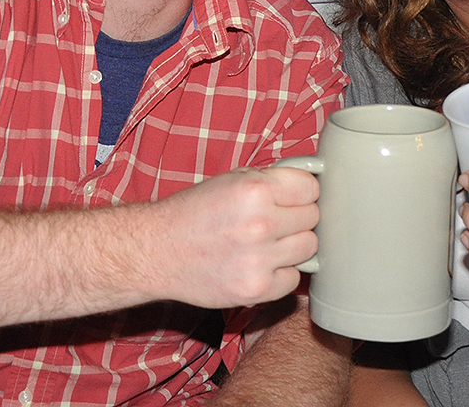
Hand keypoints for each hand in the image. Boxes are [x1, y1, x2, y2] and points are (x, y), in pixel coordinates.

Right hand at [148, 166, 319, 307]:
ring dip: (293, 245)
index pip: (311, 188)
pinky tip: (259, 264)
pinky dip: (280, 274)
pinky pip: (293, 280)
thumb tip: (313, 182)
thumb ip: (273, 180)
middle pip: (313, 218)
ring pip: (309, 248)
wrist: (155, 251)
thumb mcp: (232, 180)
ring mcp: (259, 259)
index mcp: (255, 189)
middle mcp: (260, 223)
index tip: (291, 197)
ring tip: (267, 242)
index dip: (301, 192)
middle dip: (297, 217)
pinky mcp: (255, 289)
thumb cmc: (194, 212)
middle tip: (274, 221)